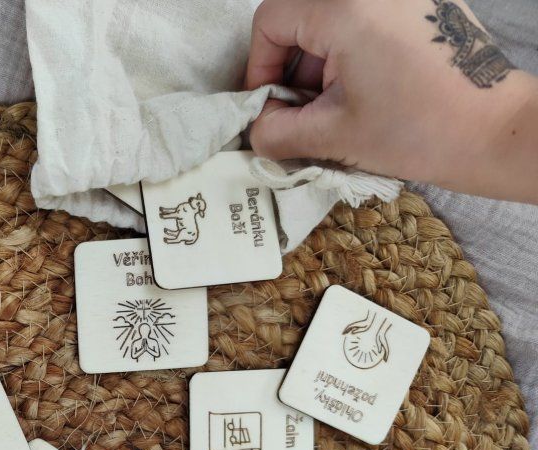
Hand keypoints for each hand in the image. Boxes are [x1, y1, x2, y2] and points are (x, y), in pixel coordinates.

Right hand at [246, 0, 537, 202]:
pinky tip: (366, 93)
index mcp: (345, 8)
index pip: (272, 20)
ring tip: (337, 109)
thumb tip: (255, 127)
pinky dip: (352, 53)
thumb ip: (276, 131)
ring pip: (333, 19)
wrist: (494, 130)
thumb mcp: (332, 135)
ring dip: (321, 64)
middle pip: (302, 17)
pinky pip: (366, 18)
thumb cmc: (417, 131)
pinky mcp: (423, 5)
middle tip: (302, 114)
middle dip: (292, 68)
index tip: (268, 105)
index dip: (260, 66)